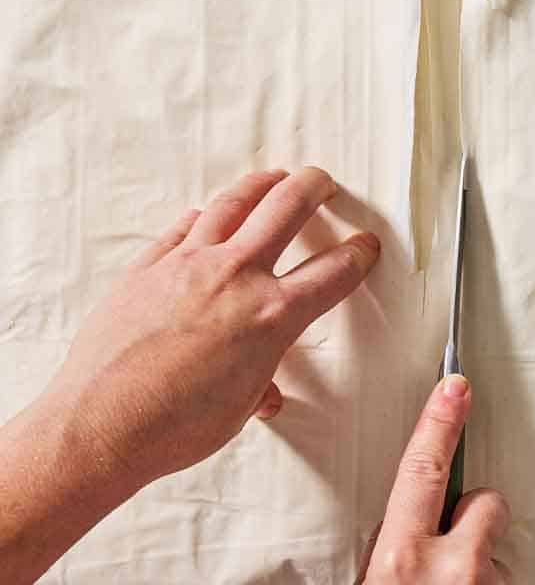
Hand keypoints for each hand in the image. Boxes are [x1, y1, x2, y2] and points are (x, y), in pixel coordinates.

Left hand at [46, 166, 379, 486]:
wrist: (99, 424)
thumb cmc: (172, 426)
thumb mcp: (238, 409)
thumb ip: (259, 384)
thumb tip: (263, 390)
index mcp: (272, 315)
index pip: (333, 273)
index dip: (358, 255)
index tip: (365, 246)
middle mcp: (236, 277)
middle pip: (287, 209)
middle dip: (313, 188)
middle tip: (323, 181)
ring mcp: (187, 265)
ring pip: (232, 205)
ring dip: (259, 186)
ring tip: (273, 178)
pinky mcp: (147, 268)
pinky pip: (180, 230)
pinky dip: (200, 218)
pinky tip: (205, 213)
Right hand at [358, 376, 511, 583]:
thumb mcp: (374, 582)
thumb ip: (395, 546)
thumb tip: (412, 522)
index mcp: (400, 560)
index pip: (423, 470)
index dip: (439, 423)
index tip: (455, 386)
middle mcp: (448, 569)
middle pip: (485, 502)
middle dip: (478, 511)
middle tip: (457, 552)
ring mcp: (484, 584)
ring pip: (497, 548)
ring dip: (481, 565)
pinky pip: (507, 578)